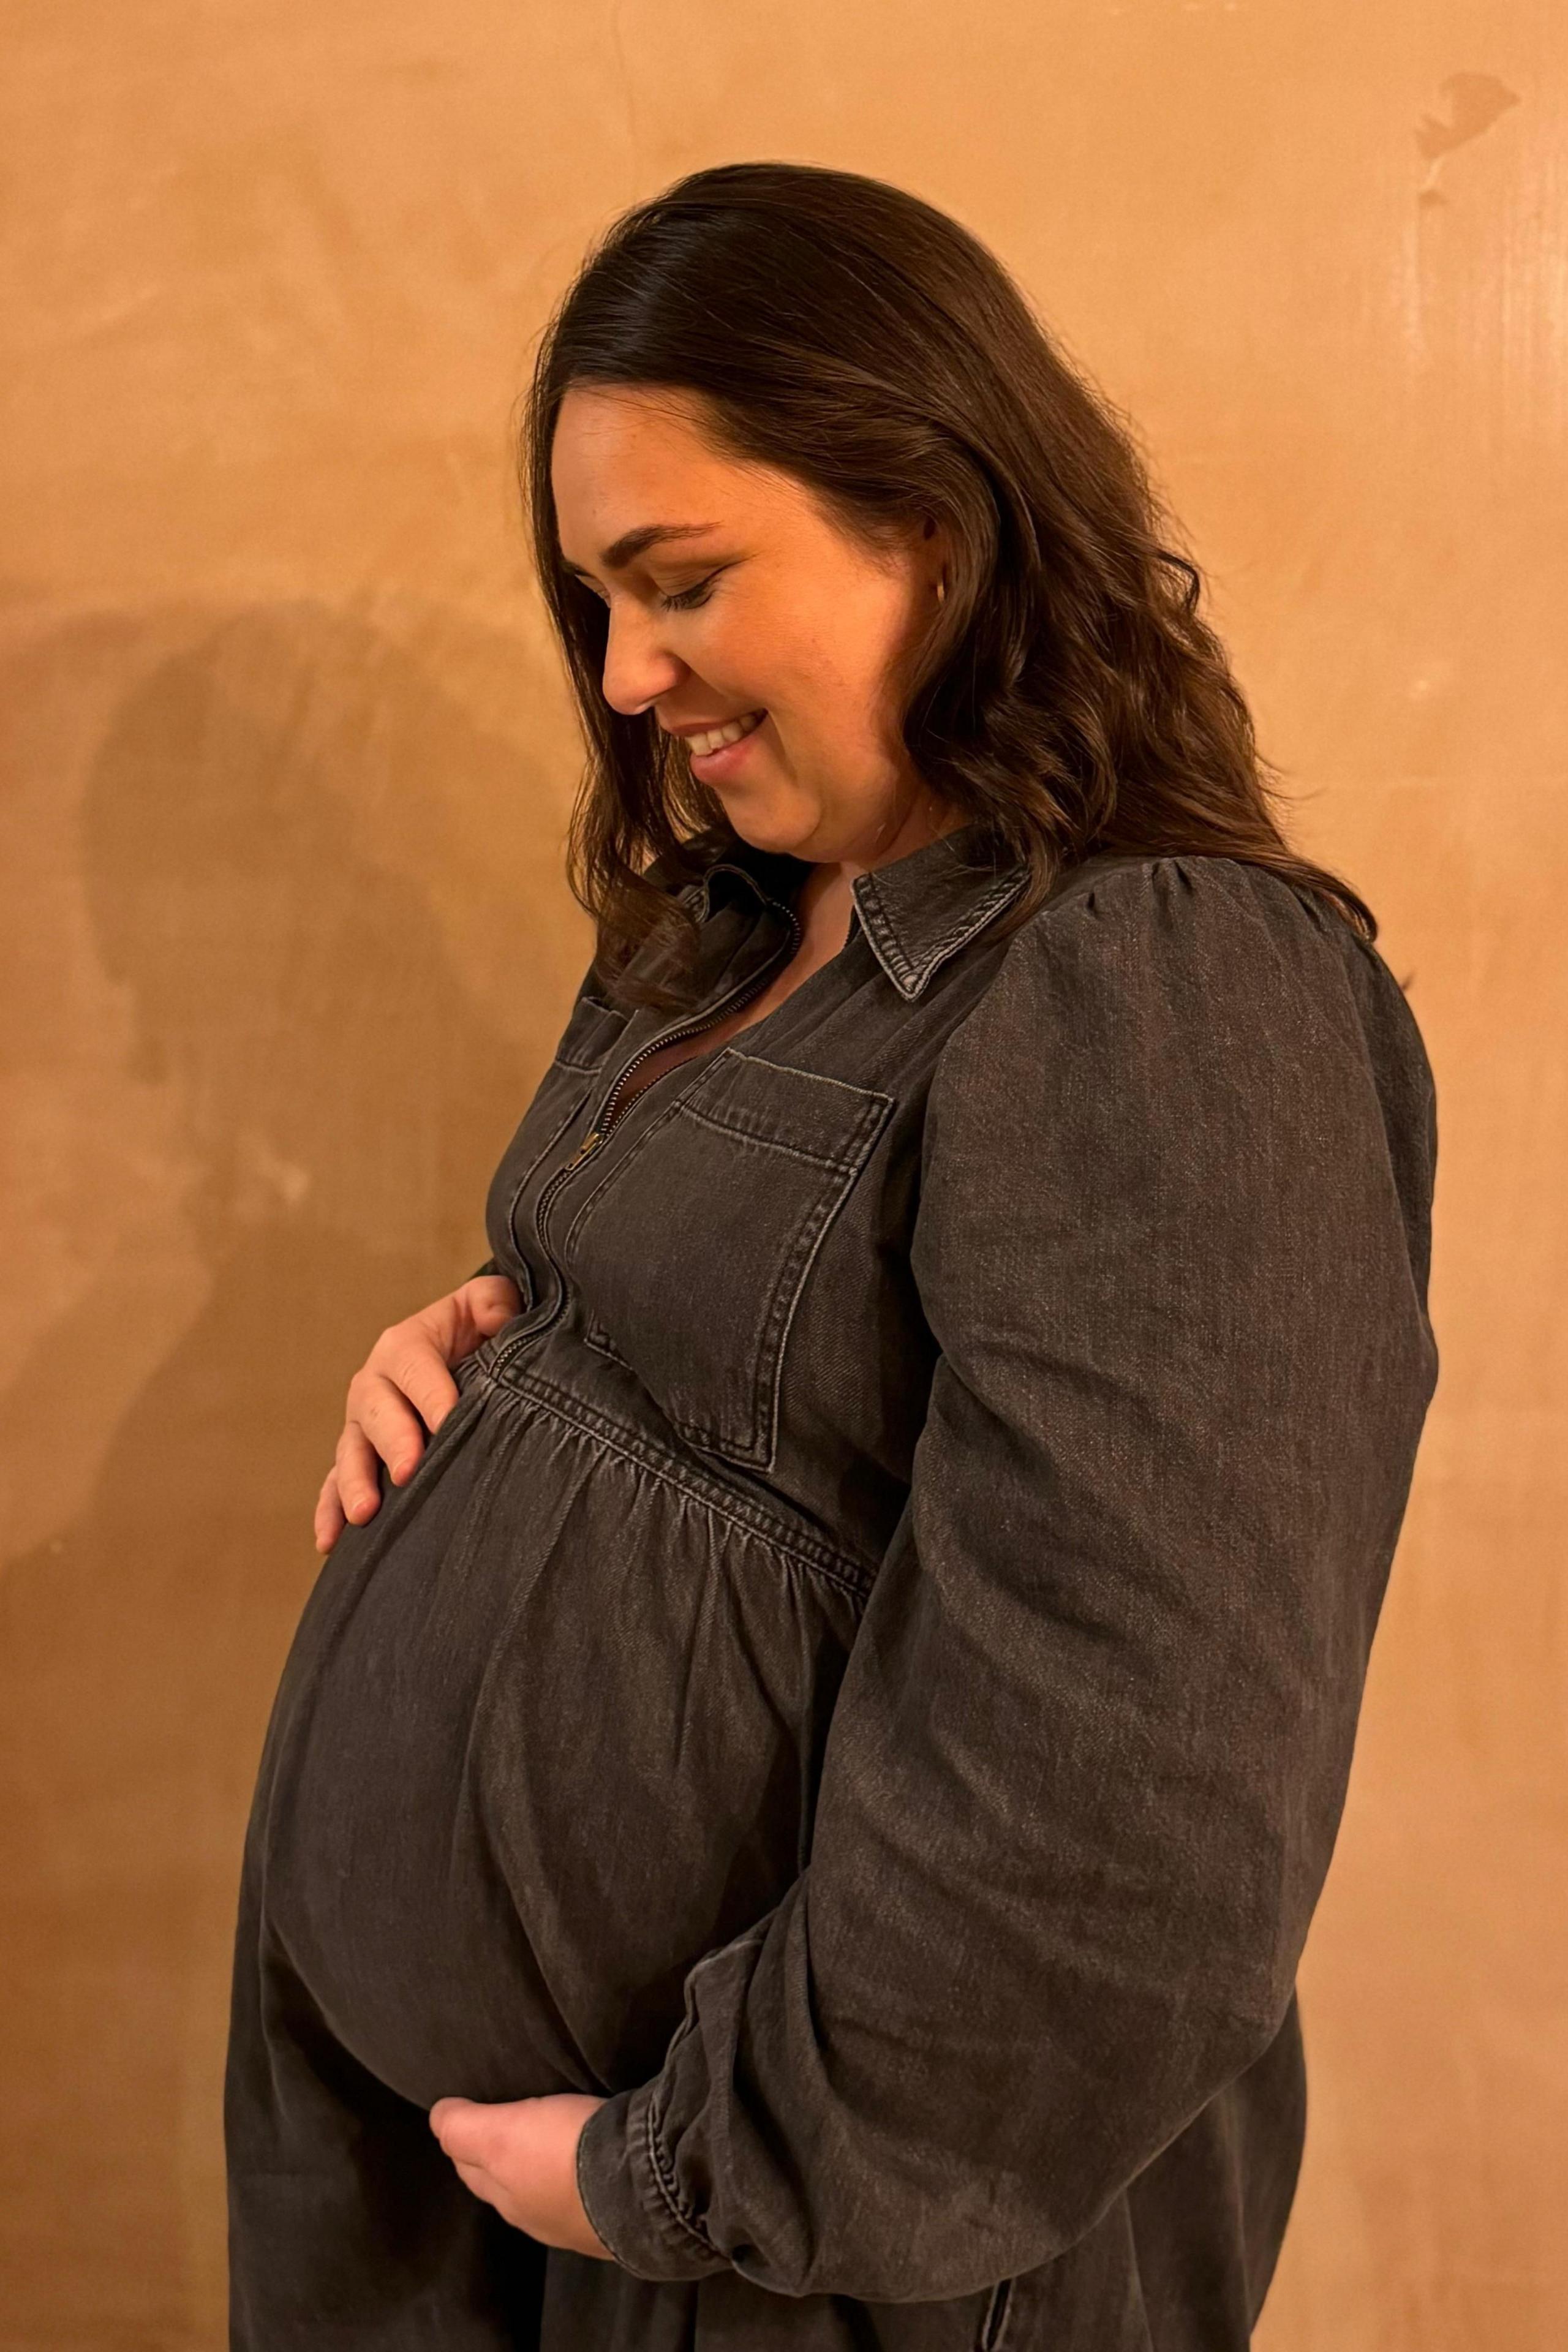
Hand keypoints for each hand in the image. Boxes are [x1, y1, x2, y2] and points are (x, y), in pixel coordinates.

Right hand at [313, 1274, 521, 1551]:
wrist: (461, 1350)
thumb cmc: (477, 1329)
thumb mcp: (489, 1304)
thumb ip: (496, 1301)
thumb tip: (499, 1315)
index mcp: (405, 1345)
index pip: (416, 1368)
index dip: (432, 1397)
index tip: (448, 1426)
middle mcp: (375, 1383)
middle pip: (377, 1412)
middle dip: (393, 1442)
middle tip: (410, 1470)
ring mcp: (362, 1424)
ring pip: (352, 1451)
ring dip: (355, 1482)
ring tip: (365, 1513)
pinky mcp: (358, 1457)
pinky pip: (335, 1484)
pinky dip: (329, 1512)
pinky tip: (329, 1542)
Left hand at [430, 2092, 615, 2259]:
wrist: (643, 2188)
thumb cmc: (564, 2155)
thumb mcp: (501, 2135)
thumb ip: (463, 2129)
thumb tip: (437, 2117)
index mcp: (506, 2199)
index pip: (470, 2167)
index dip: (464, 2139)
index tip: (467, 2113)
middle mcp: (536, 2217)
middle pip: (504, 2184)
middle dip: (497, 2158)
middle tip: (503, 2121)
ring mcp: (578, 2222)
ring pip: (545, 2189)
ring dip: (541, 2166)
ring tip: (550, 2138)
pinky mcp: (616, 2216)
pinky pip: (586, 2191)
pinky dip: (579, 2174)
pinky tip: (591, 2161)